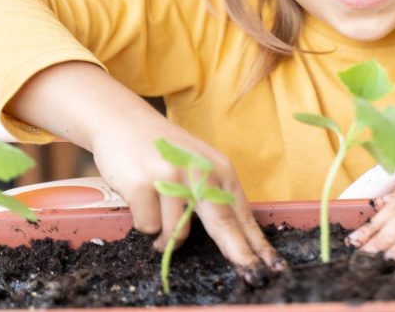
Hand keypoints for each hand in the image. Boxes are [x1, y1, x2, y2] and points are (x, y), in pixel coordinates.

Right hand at [90, 111, 285, 282]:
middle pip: (222, 224)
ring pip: (174, 234)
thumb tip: (230, 236)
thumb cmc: (164, 149)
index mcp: (219, 168)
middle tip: (251, 273)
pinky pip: (147, 227)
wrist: (123, 121)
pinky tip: (139, 194)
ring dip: (163, 235)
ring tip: (155, 206)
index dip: (256, 243)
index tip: (271, 265)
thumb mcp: (199, 164)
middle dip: (237, 253)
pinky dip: (142, 219)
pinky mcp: (142, 185)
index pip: (241, 213)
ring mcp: (171, 178)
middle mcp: (199, 172)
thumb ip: (213, 195)